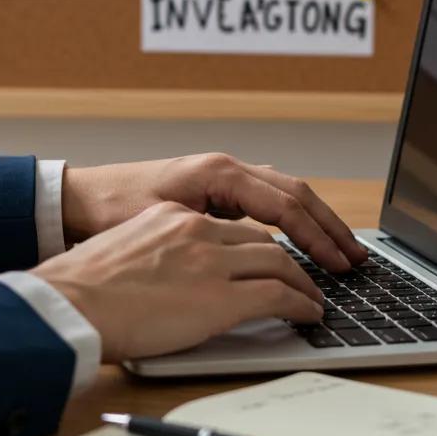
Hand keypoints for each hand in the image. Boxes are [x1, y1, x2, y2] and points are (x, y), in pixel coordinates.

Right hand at [32, 202, 323, 361]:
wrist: (69, 304)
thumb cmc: (82, 287)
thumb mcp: (124, 249)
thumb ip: (155, 252)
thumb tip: (169, 276)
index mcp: (172, 215)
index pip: (231, 224)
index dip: (259, 241)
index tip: (275, 253)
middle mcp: (196, 228)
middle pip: (263, 236)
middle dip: (295, 251)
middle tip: (314, 268)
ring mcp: (211, 260)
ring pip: (278, 261)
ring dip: (304, 280)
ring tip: (315, 297)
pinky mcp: (221, 297)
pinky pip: (278, 295)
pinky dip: (300, 303)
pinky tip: (309, 313)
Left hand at [60, 153, 366, 271]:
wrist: (78, 199)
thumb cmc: (113, 212)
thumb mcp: (165, 226)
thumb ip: (213, 239)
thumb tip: (258, 259)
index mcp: (219, 173)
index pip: (285, 205)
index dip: (317, 237)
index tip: (340, 266)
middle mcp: (226, 169)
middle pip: (295, 193)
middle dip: (330, 226)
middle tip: (358, 259)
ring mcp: (222, 177)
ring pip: (285, 193)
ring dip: (315, 221)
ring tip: (342, 250)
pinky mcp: (215, 189)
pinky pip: (267, 199)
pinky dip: (292, 218)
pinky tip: (303, 239)